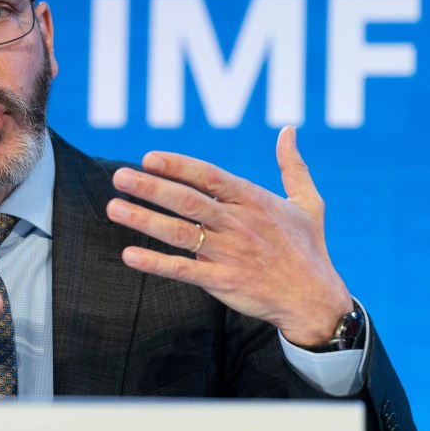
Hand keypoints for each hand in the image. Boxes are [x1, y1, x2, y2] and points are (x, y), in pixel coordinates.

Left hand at [105, 126, 351, 345]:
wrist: (316, 301)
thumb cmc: (308, 248)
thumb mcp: (308, 203)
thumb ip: (293, 165)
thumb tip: (289, 130)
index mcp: (255, 201)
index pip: (209, 176)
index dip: (178, 165)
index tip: (148, 157)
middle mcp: (239, 224)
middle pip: (189, 201)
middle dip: (151, 187)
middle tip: (118, 176)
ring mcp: (230, 254)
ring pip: (181, 233)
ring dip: (144, 220)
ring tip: (114, 208)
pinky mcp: (223, 282)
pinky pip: (184, 270)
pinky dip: (156, 263)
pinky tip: (129, 254)